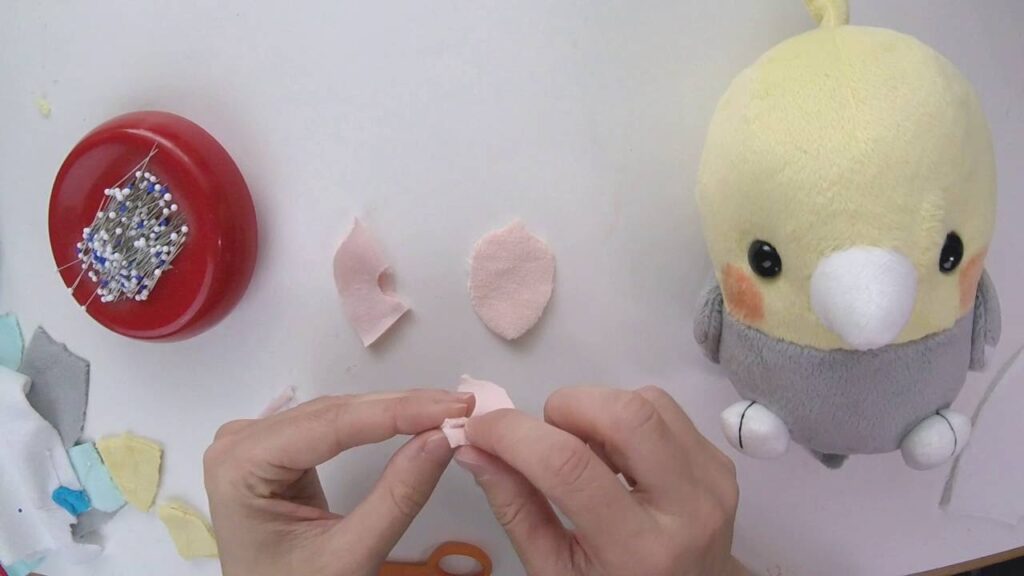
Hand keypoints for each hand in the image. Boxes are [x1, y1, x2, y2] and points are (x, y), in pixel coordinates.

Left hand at [204, 390, 472, 575]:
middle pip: (333, 413)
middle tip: (462, 407)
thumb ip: (397, 496)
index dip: (398, 411)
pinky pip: (330, 426)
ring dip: (392, 412)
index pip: (331, 424)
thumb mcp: (349, 555)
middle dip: (401, 409)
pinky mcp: (274, 449)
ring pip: (336, 414)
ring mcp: (253, 442)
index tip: (454, 406)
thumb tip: (444, 437)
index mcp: (241, 465)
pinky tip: (409, 417)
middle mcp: (239, 441)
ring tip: (444, 411)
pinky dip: (374, 423)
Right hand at [456, 386, 746, 575]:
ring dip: (598, 411)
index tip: (482, 427)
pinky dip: (626, 417)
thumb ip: (515, 507)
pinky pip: (665, 409)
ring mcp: (713, 481)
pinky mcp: (721, 462)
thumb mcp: (555, 570)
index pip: (571, 468)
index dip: (515, 435)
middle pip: (625, 414)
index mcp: (639, 551)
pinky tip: (616, 455)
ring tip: (583, 451)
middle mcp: (688, 509)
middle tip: (544, 437)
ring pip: (646, 401)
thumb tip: (474, 447)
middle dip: (567, 407)